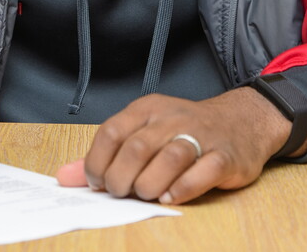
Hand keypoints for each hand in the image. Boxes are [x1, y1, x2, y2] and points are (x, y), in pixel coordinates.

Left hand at [56, 88, 306, 203]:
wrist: (241, 121)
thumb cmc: (185, 130)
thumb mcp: (143, 131)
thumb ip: (105, 156)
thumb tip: (64, 178)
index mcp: (147, 109)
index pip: (112, 131)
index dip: (97, 162)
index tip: (98, 183)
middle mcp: (172, 118)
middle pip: (137, 148)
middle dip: (121, 178)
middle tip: (122, 192)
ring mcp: (201, 136)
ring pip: (169, 158)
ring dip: (150, 184)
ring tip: (146, 195)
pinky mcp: (225, 157)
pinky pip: (201, 173)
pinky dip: (181, 190)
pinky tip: (171, 197)